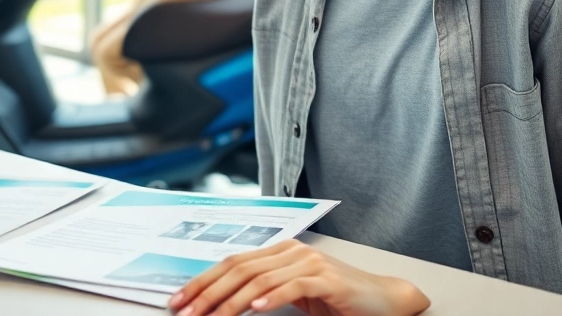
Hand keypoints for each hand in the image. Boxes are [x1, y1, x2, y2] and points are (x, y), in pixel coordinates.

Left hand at [168, 239, 429, 315]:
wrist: (382, 300)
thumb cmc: (337, 300)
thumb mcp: (293, 295)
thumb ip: (262, 293)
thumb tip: (224, 306)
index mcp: (280, 252)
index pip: (232, 263)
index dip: (202, 281)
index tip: (178, 300)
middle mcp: (292, 251)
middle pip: (239, 268)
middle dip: (207, 292)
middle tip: (186, 312)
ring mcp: (310, 262)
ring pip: (260, 278)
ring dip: (231, 301)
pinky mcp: (327, 279)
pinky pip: (293, 286)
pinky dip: (271, 297)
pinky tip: (255, 309)